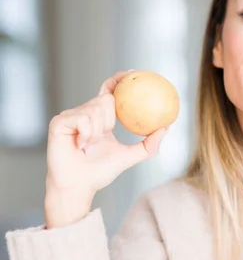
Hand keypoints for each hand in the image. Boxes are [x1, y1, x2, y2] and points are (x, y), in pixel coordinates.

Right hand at [45, 70, 167, 226]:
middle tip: (104, 134)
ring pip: (96, 108)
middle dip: (109, 119)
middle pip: (106, 99)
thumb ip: (149, 144)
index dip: (119, 80)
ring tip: (89, 145)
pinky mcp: (59, 122)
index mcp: (100, 118)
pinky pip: (83, 118)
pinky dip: (87, 132)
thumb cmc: (100, 172)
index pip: (109, 92)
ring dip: (98, 129)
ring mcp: (70, 116)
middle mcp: (84, 113)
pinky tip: (81, 145)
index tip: (133, 73)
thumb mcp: (130, 156)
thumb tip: (166, 127)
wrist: (78, 186)